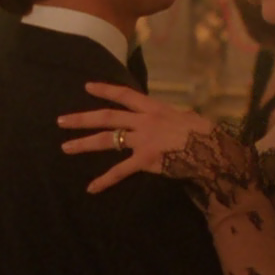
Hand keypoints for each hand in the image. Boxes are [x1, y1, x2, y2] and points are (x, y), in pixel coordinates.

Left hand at [57, 82, 212, 192]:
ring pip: (107, 140)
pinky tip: (91, 188)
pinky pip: (120, 171)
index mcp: (154, 107)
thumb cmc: (205, 133)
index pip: (124, 95)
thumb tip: (173, 116)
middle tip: (61, 121)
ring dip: (84, 143)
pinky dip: (105, 180)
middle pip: (107, 116)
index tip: (87, 86)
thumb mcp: (187, 116)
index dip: (105, 90)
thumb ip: (172, 116)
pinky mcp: (145, 160)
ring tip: (65, 147)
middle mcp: (144, 120)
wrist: (213, 150)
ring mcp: (143, 140)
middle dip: (82, 118)